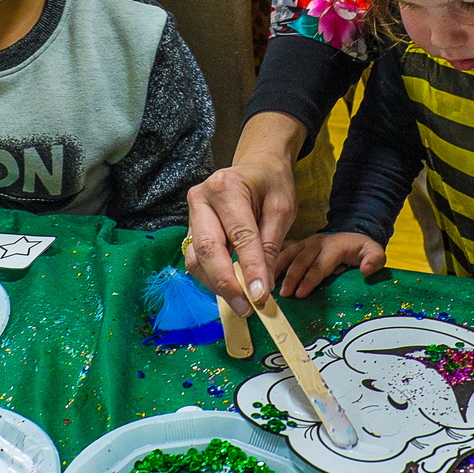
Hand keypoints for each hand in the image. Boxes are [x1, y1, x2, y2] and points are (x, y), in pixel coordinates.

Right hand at [184, 112, 303, 314]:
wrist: (257, 165)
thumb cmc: (272, 183)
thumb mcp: (282, 209)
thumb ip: (269, 245)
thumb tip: (261, 286)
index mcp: (227, 187)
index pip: (239, 235)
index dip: (250, 268)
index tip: (260, 295)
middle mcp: (201, 199)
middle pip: (207, 249)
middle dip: (226, 283)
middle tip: (246, 307)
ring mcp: (192, 213)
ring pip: (196, 258)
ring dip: (216, 285)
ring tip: (240, 303)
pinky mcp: (191, 227)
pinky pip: (196, 258)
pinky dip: (212, 278)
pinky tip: (230, 288)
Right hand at [276, 232, 385, 297]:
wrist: (350, 237)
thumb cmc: (360, 250)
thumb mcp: (373, 251)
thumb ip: (374, 259)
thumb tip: (367, 270)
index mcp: (334, 245)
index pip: (320, 263)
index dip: (310, 278)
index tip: (300, 294)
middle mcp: (316, 242)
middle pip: (301, 259)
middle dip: (291, 277)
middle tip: (283, 294)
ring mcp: (304, 243)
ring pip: (288, 253)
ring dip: (278, 268)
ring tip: (268, 284)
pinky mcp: (297, 245)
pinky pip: (282, 251)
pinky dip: (271, 261)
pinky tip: (262, 272)